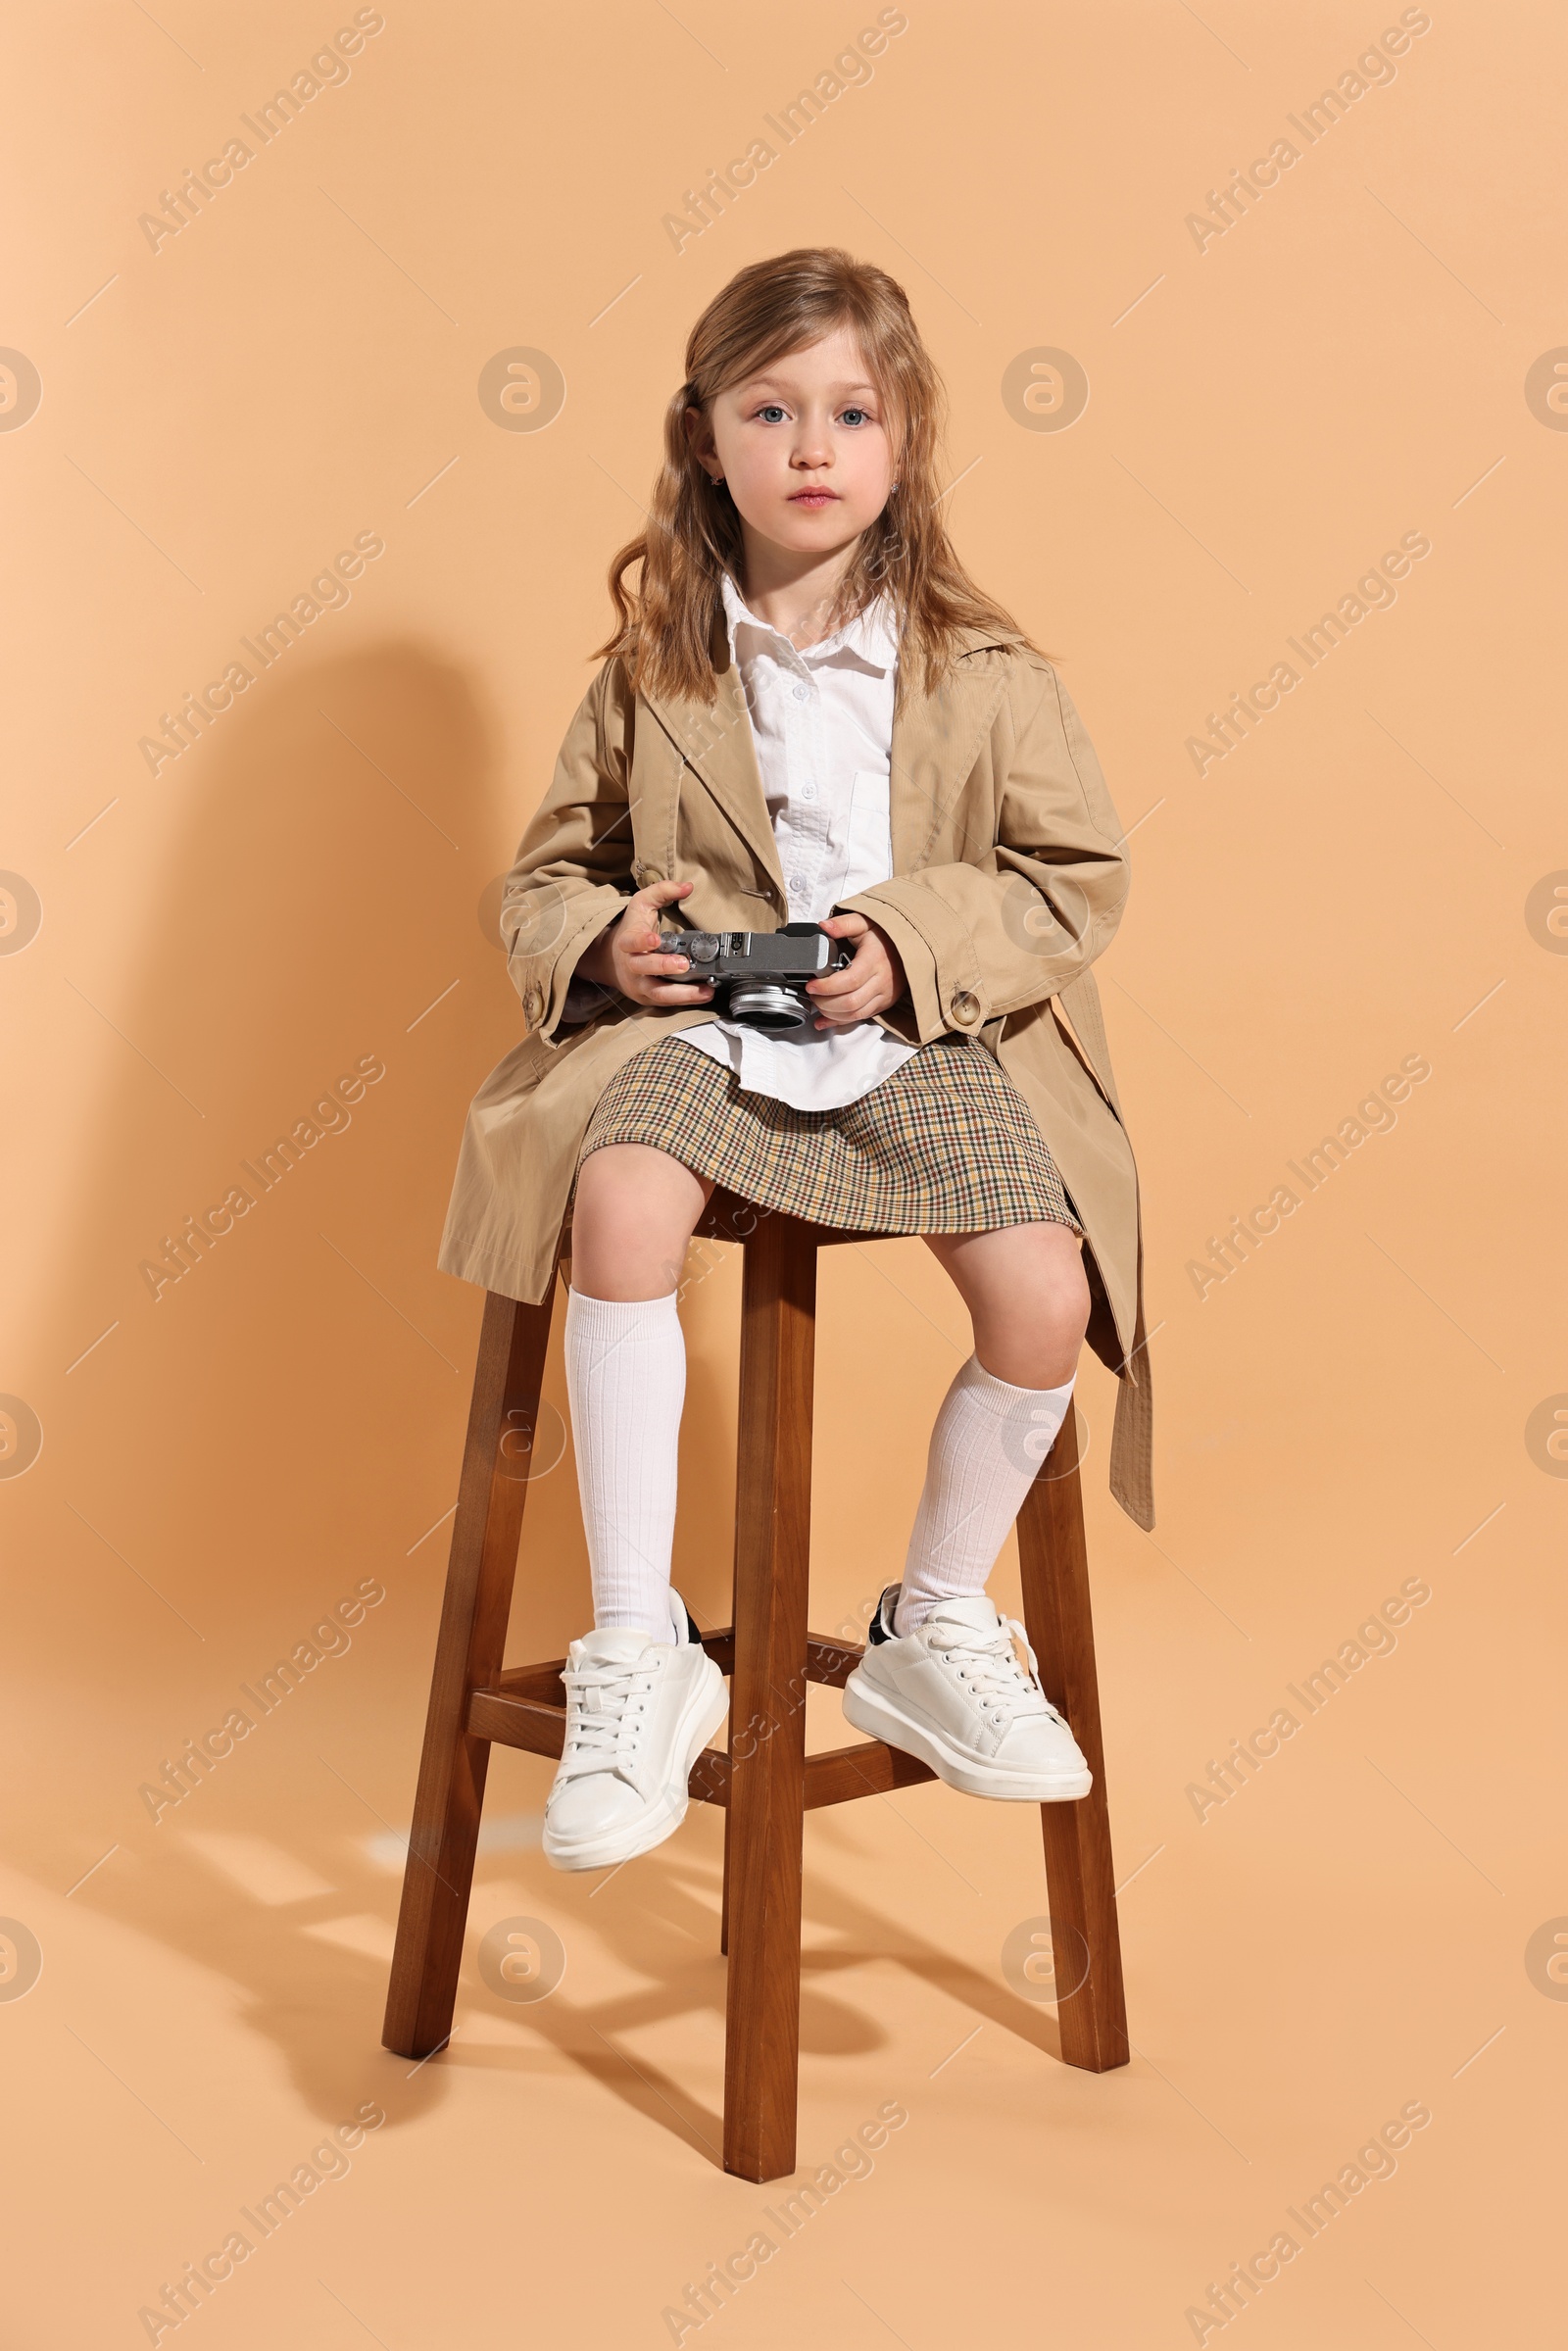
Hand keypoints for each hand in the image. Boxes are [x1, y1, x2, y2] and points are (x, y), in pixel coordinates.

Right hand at [574, 878, 715, 1007]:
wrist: (611, 959)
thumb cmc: (632, 929)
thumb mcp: (642, 904)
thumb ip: (663, 891)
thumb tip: (687, 887)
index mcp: (627, 941)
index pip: (631, 941)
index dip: (641, 941)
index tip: (654, 939)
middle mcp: (632, 965)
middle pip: (644, 968)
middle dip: (664, 967)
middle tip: (684, 965)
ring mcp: (639, 984)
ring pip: (658, 993)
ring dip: (682, 993)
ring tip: (705, 990)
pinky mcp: (648, 998)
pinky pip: (667, 1002)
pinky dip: (686, 1000)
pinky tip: (704, 995)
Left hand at [808, 910, 905, 1028]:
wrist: (910, 947)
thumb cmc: (885, 936)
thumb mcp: (864, 922)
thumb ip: (843, 924)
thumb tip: (824, 926)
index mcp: (875, 960)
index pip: (850, 981)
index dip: (827, 987)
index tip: (812, 984)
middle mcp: (881, 981)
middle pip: (850, 1002)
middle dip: (825, 1002)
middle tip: (812, 993)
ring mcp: (883, 996)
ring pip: (854, 1014)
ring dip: (830, 1013)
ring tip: (817, 1002)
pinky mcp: (882, 1004)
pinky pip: (860, 1018)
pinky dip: (839, 1022)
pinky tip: (823, 1020)